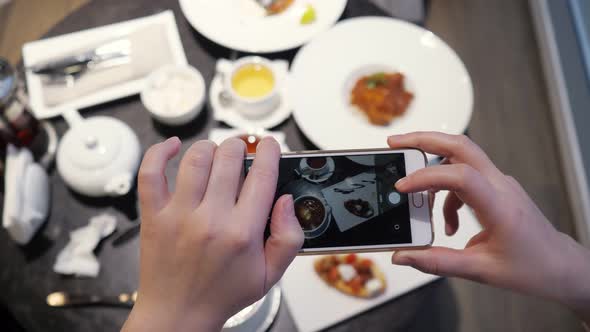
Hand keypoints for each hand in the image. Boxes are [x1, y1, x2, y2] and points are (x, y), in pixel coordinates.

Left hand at [122, 137, 302, 331]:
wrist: (179, 314)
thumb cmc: (222, 293)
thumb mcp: (270, 274)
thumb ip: (288, 238)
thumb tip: (286, 201)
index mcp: (243, 232)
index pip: (262, 176)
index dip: (270, 152)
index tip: (270, 145)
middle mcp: (211, 219)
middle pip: (229, 159)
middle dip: (240, 147)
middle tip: (242, 152)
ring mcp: (178, 215)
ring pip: (195, 159)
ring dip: (210, 147)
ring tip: (216, 154)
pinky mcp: (154, 216)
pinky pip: (151, 173)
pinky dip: (159, 152)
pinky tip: (172, 147)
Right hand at [388, 132, 589, 323]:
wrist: (561, 266)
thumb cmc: (530, 269)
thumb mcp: (480, 271)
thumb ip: (437, 262)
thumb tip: (403, 256)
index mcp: (499, 207)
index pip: (460, 176)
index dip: (426, 177)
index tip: (402, 187)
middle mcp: (501, 186)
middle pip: (461, 146)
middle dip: (425, 140)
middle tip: (396, 144)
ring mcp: (500, 183)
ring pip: (462, 155)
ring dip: (433, 166)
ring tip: (413, 191)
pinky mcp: (497, 187)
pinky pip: (465, 177)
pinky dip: (447, 193)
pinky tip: (447, 222)